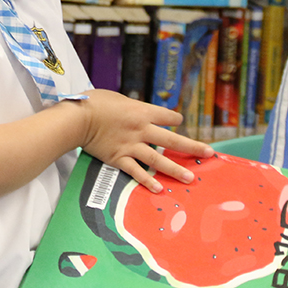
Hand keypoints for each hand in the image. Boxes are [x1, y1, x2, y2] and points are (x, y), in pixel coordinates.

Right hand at [78, 90, 213, 193]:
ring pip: (159, 159)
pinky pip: (137, 172)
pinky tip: (159, 189)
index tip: (178, 121)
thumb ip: (128, 107)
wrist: (78, 118)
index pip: (167, 116)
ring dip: (176, 169)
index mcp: (142, 111)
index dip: (174, 119)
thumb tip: (130, 110)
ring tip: (190, 178)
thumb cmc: (93, 102)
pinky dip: (148, 181)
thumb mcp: (116, 98)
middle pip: (172, 139)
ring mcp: (131, 146)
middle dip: (192, 146)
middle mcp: (142, 129)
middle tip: (209, 153)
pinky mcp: (119, 158)